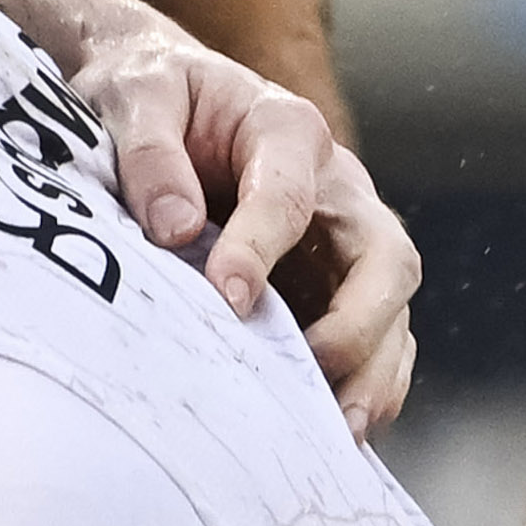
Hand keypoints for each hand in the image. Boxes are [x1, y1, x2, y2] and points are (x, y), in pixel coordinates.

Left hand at [56, 25, 421, 438]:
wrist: (157, 98)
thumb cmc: (148, 94)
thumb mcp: (133, 98)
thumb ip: (150, 154)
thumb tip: (176, 230)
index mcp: (286, 129)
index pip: (288, 196)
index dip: (259, 249)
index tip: (225, 298)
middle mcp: (335, 187)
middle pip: (384, 257)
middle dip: (360, 321)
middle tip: (314, 368)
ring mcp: (341, 241)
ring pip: (391, 308)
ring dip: (372, 370)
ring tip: (336, 430)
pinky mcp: (331, 285)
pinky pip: (372, 340)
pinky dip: (362, 385)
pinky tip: (330, 432)